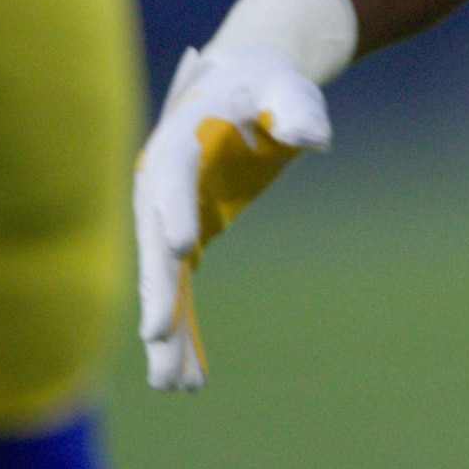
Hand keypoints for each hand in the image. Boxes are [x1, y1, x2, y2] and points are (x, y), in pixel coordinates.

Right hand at [134, 0, 356, 390]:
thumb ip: (297, 108)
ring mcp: (170, 217)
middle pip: (157, 243)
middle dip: (158, 289)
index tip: (180, 248)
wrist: (246, 84)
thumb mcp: (286, 87)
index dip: (174, 210)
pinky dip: (185, 330)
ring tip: (174, 384)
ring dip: (169, 331)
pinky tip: (189, 377)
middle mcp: (162, 186)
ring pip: (166, 281)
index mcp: (181, 140)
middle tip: (156, 334)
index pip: (173, 177)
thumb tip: (312, 137)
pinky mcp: (185, 238)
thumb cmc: (268, 84)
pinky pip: (181, 291)